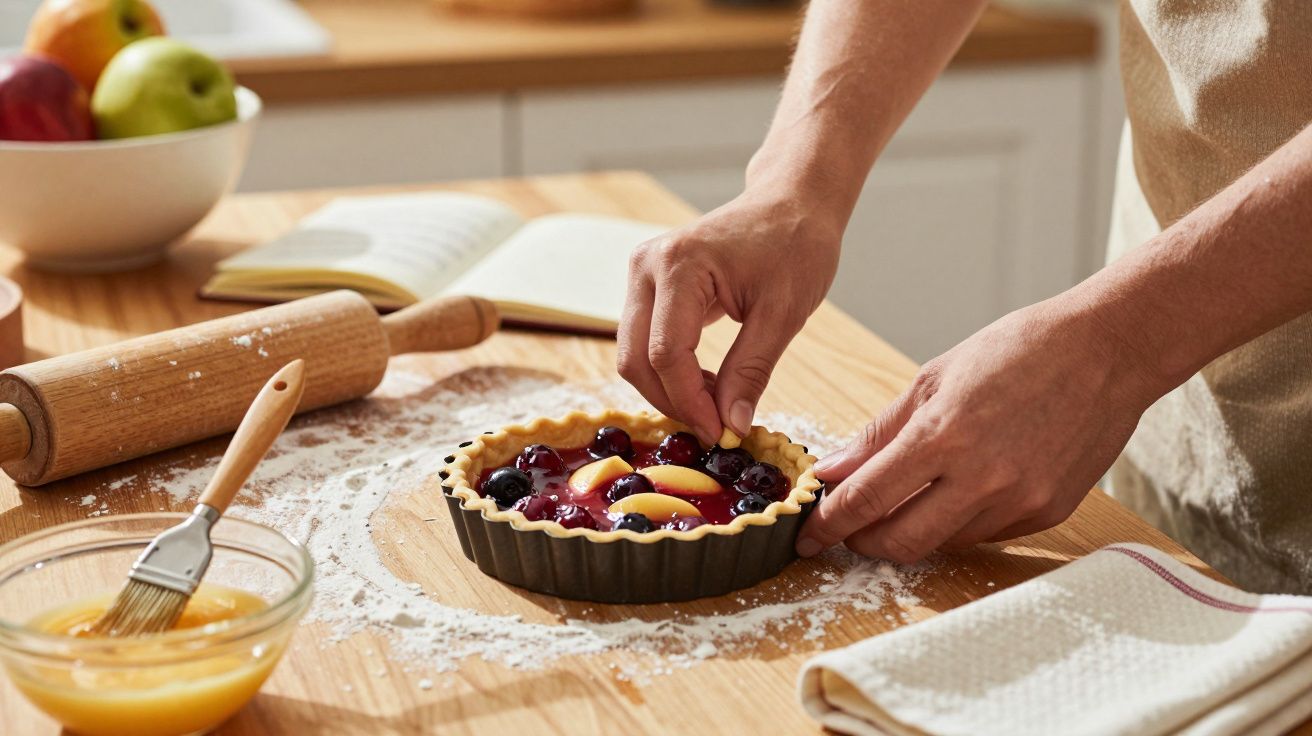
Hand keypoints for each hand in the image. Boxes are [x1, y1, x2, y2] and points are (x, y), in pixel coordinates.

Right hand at [618, 188, 841, 443]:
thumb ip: (751, 371)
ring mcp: (641, 274)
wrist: (791, 203)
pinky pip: (644, 341)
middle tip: (716, 426)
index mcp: (679, 265)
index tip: (721, 433)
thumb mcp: (783, 313)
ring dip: (669, 390)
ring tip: (716, 404)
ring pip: (634, 355)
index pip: (665, 353)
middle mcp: (647, 266)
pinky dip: (669, 371)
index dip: (690, 402)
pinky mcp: (647, 285)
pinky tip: (707, 382)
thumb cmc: (795, 245)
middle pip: (636, 358)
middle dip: (672, 402)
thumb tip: (731, 426)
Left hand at [795, 295, 1166, 561]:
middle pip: (901, 541)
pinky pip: (984, 534)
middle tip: (848, 529)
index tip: (808, 533)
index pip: (866, 499)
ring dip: (910, 531)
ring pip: (943, 542)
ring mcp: (1019, 501)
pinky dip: (957, 522)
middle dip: (863, 542)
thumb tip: (834, 469)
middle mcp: (982, 478)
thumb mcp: (935, 378)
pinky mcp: (1047, 512)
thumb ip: (881, 432)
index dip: (829, 523)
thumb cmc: (1019, 350)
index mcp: (944, 436)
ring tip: (899, 504)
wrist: (1109, 350)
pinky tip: (954, 494)